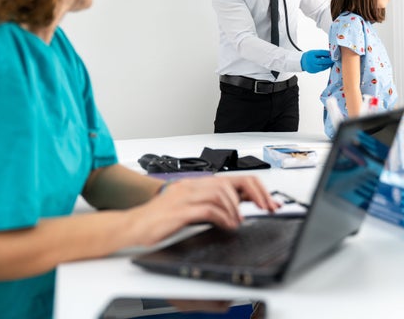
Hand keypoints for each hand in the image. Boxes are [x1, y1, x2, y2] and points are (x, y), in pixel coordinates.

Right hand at [130, 175, 278, 245]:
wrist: (134, 225)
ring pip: (222, 193)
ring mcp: (185, 196)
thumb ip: (211, 205)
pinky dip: (223, 217)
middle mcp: (192, 185)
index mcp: (196, 183)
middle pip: (231, 182)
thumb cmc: (160, 219)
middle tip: (265, 209)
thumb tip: (237, 208)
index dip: (256, 189)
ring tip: (239, 222)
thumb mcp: (190, 208)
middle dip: (254, 195)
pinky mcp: (180, 210)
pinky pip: (208, 209)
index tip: (269, 202)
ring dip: (236, 209)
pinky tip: (228, 226)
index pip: (233, 178)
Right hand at [300, 49, 331, 72]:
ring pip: (322, 67)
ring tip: (331, 63)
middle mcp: (310, 61)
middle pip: (321, 61)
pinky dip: (325, 67)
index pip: (320, 52)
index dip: (327, 53)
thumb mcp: (314, 52)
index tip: (332, 54)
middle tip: (334, 60)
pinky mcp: (313, 71)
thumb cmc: (310, 56)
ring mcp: (311, 67)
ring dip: (328, 65)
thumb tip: (330, 54)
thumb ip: (321, 53)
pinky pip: (321, 70)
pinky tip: (327, 65)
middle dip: (329, 61)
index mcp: (311, 54)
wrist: (302, 62)